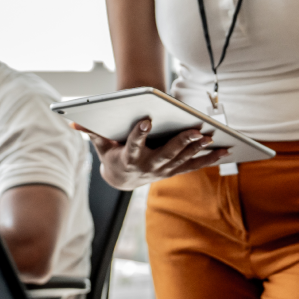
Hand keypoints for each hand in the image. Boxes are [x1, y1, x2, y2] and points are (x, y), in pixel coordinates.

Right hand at [75, 119, 228, 189]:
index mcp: (130, 158)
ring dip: (199, 149)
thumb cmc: (112, 154)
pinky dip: (209, 159)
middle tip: (195, 131)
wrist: (122, 179)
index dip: (139, 133)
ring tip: (212, 137)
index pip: (134, 145)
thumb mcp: (100, 145)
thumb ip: (92, 133)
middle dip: (181, 142)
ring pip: (183, 160)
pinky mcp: (175, 171)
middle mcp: (148, 167)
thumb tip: (74, 122)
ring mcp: (164, 171)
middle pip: (166, 154)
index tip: (145, 119)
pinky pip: (194, 165)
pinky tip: (224, 150)